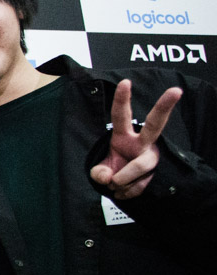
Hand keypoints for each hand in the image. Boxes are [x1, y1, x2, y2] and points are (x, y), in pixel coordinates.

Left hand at [89, 80, 181, 199]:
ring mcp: (152, 157)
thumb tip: (109, 177)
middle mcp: (142, 143)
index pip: (121, 116)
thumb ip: (98, 172)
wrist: (125, 189)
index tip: (125, 82)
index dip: (122, 100)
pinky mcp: (157, 173)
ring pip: (140, 165)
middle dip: (164, 107)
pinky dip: (126, 192)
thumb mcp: (100, 170)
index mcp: (123, 136)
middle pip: (155, 124)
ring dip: (122, 180)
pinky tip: (123, 191)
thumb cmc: (113, 170)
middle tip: (176, 90)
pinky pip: (139, 186)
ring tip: (115, 185)